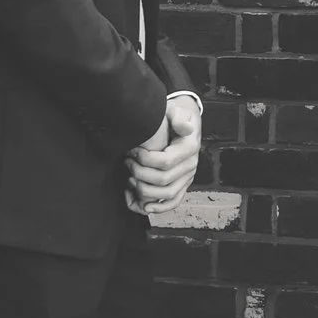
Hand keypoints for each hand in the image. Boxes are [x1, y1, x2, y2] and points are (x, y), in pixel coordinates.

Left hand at [128, 95, 200, 213]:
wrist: (183, 123)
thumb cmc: (174, 117)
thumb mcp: (176, 110)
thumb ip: (178, 116)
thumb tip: (184, 127)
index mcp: (189, 148)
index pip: (165, 162)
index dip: (144, 160)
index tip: (131, 151)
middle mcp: (191, 165)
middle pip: (163, 181)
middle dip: (139, 173)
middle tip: (127, 162)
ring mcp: (187, 177)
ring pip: (167, 195)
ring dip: (144, 191)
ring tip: (130, 179)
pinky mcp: (182, 185)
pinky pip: (172, 202)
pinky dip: (158, 208)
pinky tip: (142, 205)